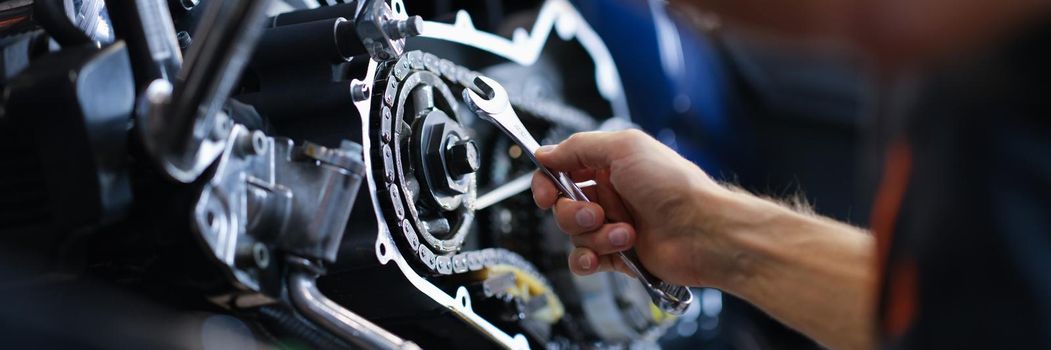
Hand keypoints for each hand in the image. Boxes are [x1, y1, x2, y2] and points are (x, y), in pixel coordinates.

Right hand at [531, 129, 747, 287]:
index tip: (545, 193)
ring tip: (625, 234)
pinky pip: (584, 261)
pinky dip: (587, 260)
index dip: (546, 182)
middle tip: (598, 213)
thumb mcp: (624, 148)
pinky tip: (602, 257)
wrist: (703, 232)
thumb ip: (578, 147)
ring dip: (594, 236)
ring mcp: (613, 225)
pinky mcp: (618, 255)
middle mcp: (610, 194)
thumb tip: (545, 152)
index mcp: (610, 165)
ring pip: (574, 235)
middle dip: (574, 213)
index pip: (561, 171)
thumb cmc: (674, 186)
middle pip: (562, 206)